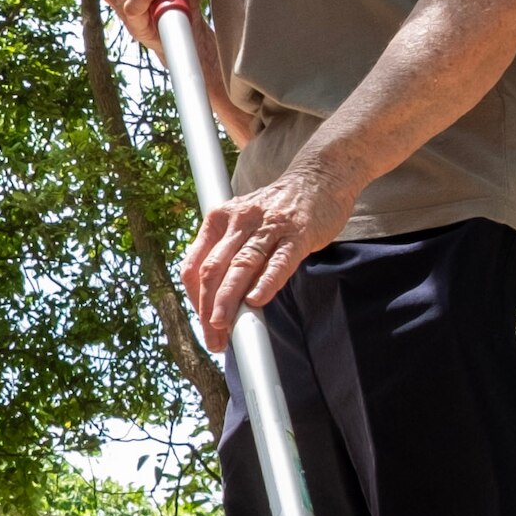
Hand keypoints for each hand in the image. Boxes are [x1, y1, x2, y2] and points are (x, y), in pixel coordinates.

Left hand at [180, 168, 343, 330]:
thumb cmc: (278, 208)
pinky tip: (256, 301)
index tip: (202, 325)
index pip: (194, 264)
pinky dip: (266, 282)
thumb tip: (217, 301)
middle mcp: (239, 220)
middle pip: (213, 269)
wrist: (320, 177)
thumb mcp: (243, 223)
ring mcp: (269, 225)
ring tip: (223, 327)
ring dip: (228, 300)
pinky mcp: (298, 233)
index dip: (194, 299)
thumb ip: (229, 254)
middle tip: (213, 338)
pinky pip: (279, 261)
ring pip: (241, 266)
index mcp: (219, 219)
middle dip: (207, 308)